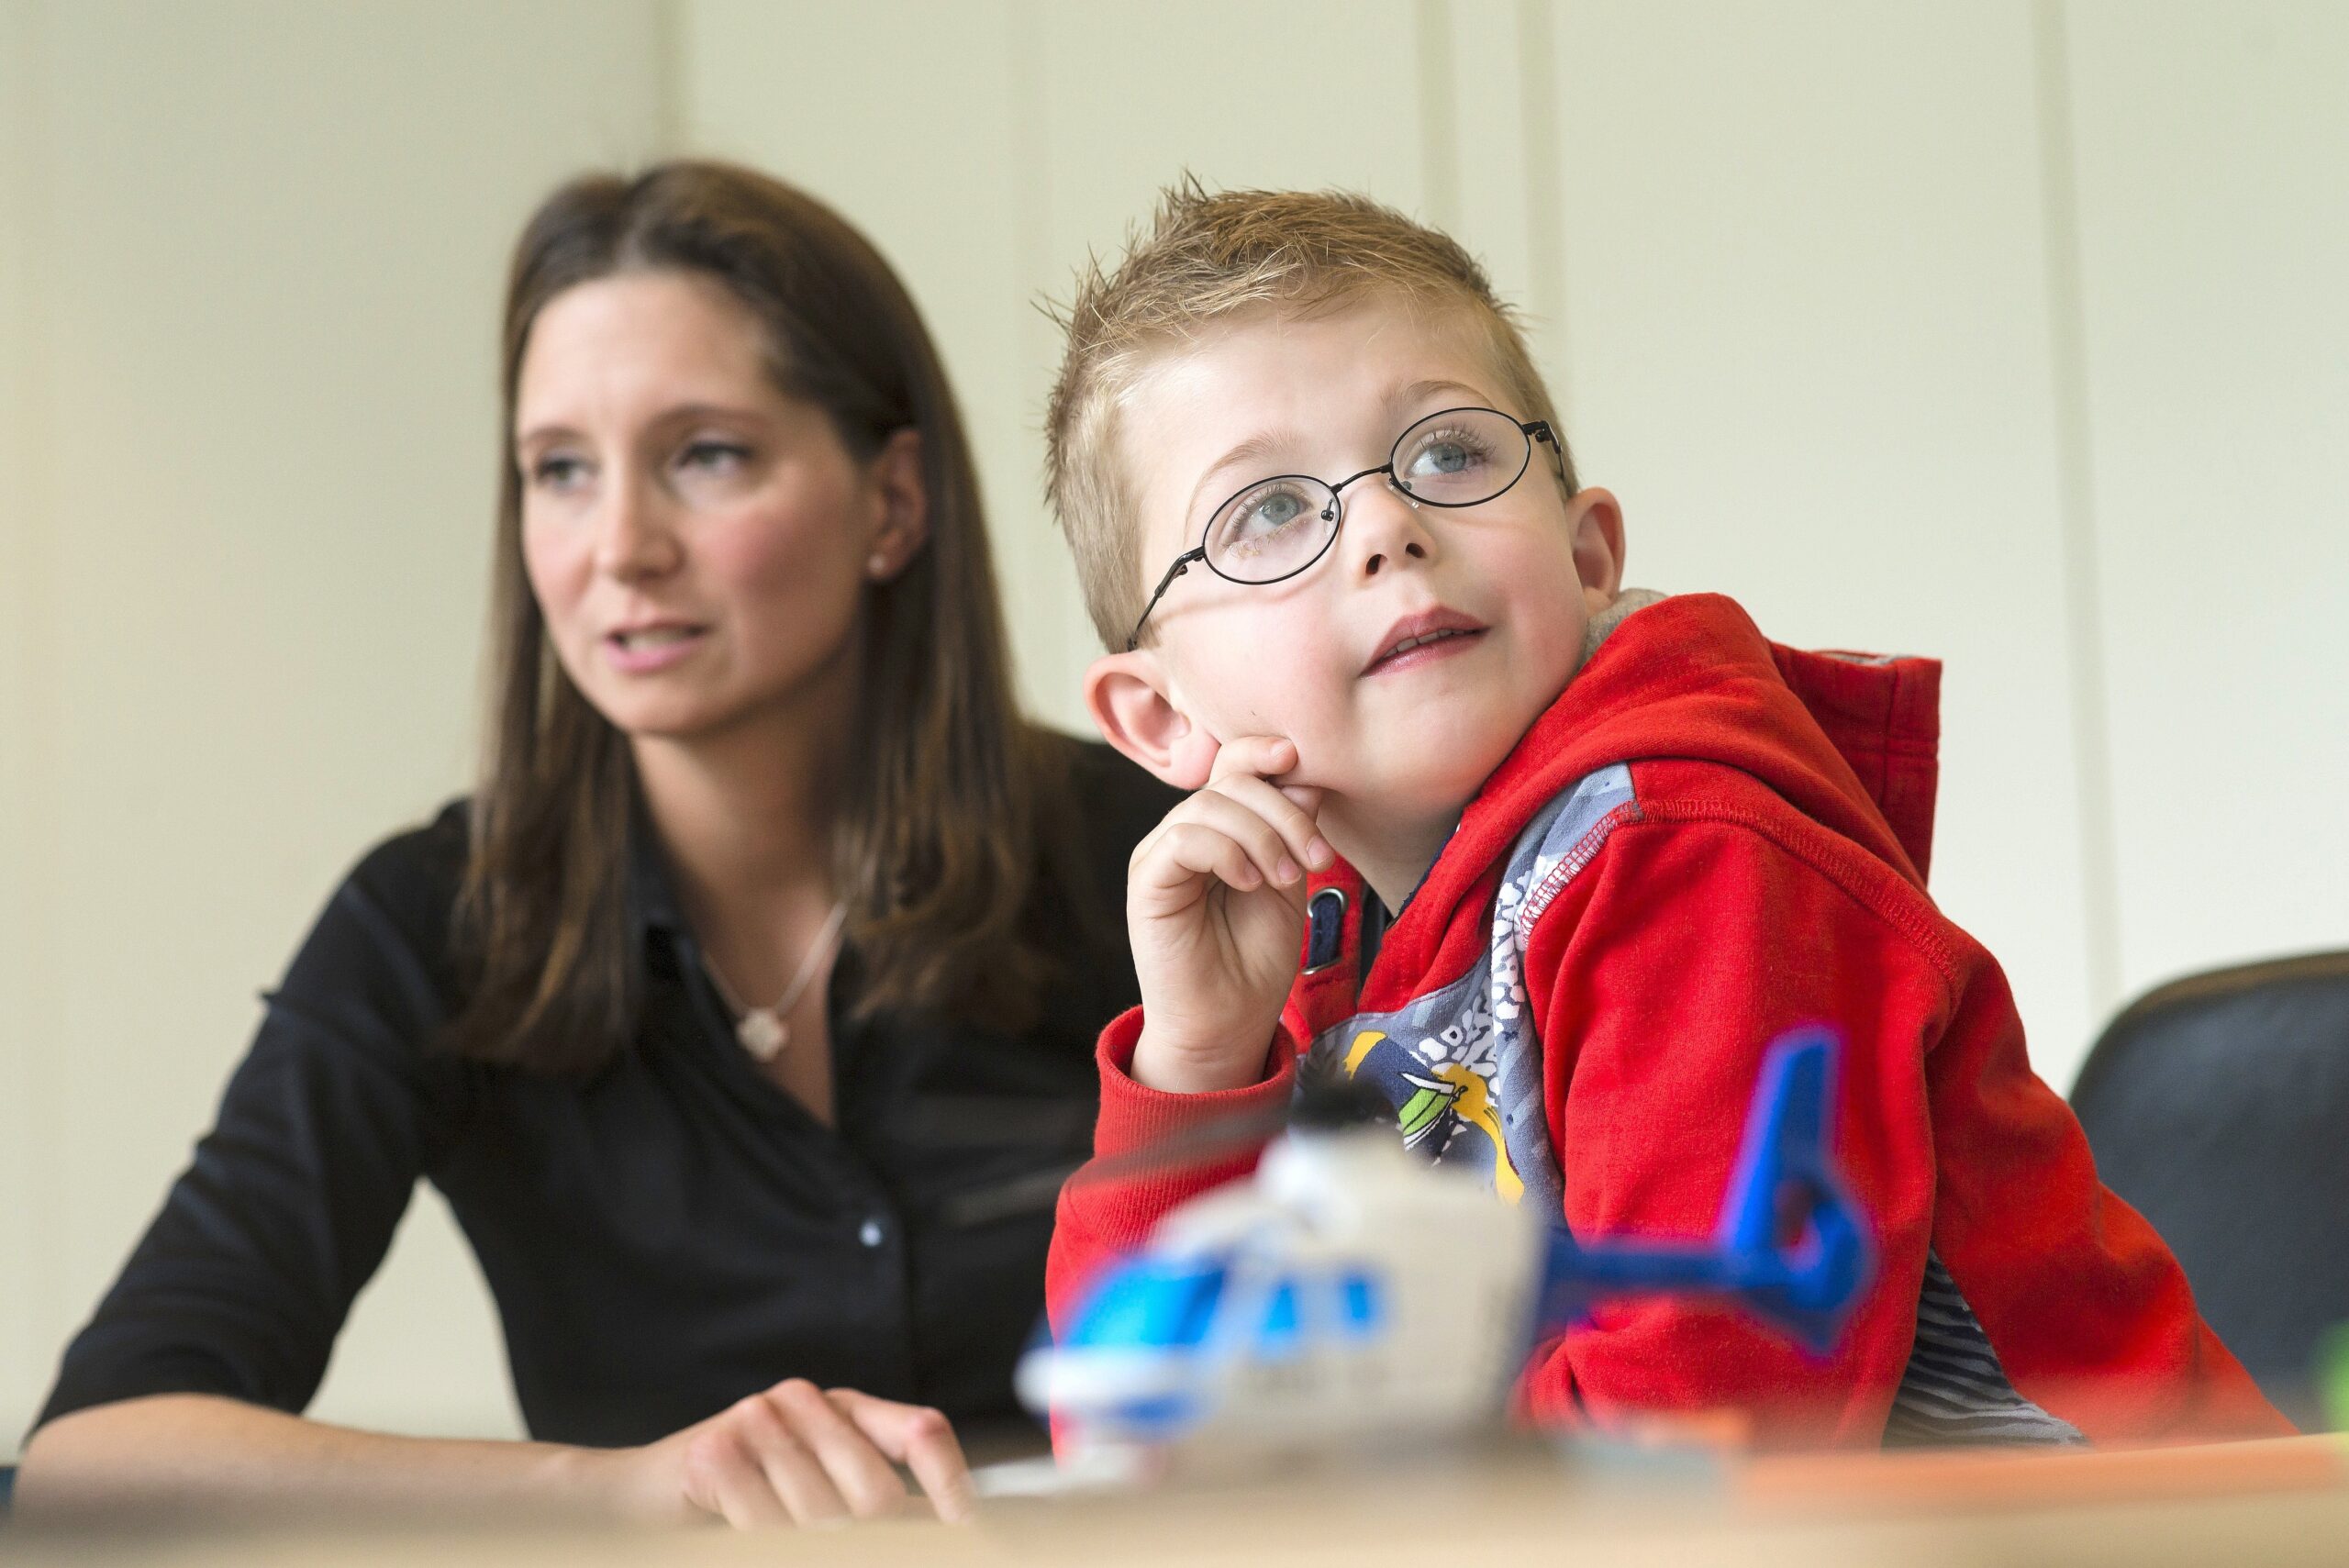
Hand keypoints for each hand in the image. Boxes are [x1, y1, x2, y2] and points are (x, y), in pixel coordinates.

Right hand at [596, 1380, 974, 1528]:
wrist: (639, 1498)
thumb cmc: (743, 1501)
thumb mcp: (821, 1497)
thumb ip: (881, 1511)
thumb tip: (961, 1538)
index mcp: (846, 1408)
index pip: (922, 1432)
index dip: (951, 1487)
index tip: (967, 1536)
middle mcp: (807, 1401)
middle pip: (877, 1495)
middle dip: (867, 1546)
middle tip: (836, 1549)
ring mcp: (759, 1418)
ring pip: (823, 1521)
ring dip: (804, 1550)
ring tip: (778, 1542)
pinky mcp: (716, 1451)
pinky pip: (767, 1528)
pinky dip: (764, 1547)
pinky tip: (742, 1539)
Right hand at [1127, 735, 1331, 1092]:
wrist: (1229, 1024)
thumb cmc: (1256, 960)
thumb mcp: (1288, 881)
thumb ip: (1291, 830)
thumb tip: (1302, 774)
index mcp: (1219, 829)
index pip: (1233, 766)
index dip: (1263, 753)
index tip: (1301, 759)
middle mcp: (1186, 833)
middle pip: (1229, 781)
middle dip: (1283, 811)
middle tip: (1316, 858)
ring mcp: (1162, 854)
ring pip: (1209, 805)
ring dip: (1262, 836)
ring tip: (1285, 879)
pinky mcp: (1148, 880)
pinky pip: (1183, 838)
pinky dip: (1225, 851)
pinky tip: (1249, 881)